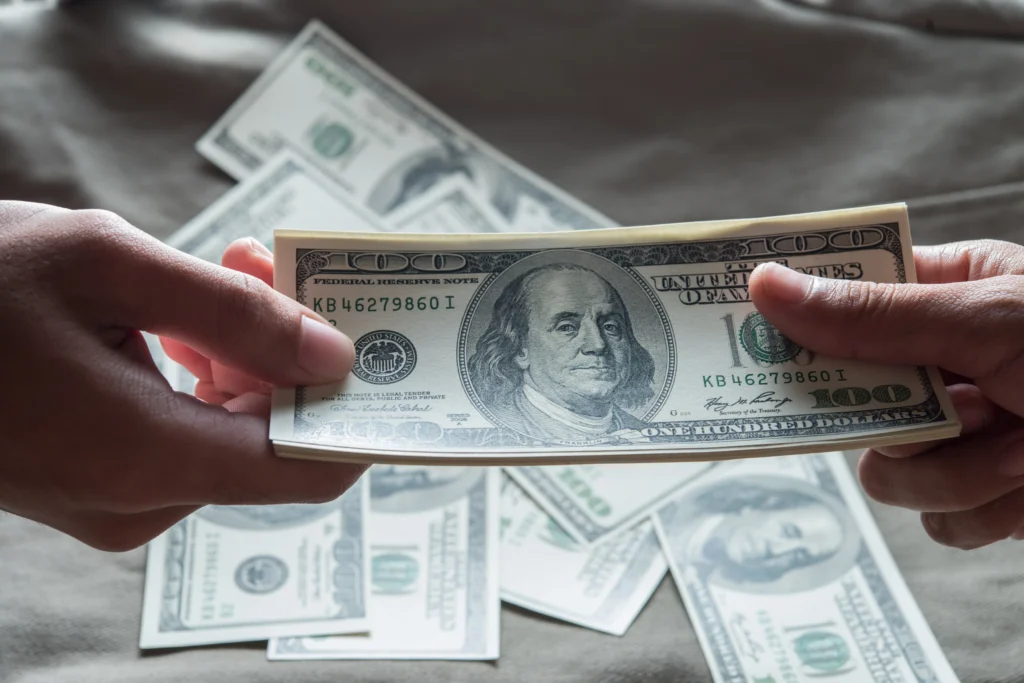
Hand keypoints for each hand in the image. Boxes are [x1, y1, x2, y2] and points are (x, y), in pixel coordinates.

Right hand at [0, 201, 364, 551]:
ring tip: (221, 274)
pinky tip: (179, 317)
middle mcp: (137, 499)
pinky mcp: (95, 483)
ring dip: (243, 355)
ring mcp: (113, 500)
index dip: (359, 413)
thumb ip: (238, 314)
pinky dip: (201, 376)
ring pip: (227, 434)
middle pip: (270, 442)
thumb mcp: (110, 265)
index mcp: (144, 455)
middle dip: (288, 354)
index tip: (384, 349)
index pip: (308, 470)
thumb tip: (336, 356)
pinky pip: (182, 435)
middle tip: (269, 268)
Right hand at [750, 239, 1023, 549]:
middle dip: (904, 422)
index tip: (743, 322)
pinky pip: (936, 524)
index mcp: (949, 294)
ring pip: (888, 473)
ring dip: (959, 473)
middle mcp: (947, 366)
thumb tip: (768, 287)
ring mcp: (964, 435)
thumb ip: (875, 316)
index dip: (795, 313)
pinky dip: (987, 513)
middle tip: (943, 410)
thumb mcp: (991, 320)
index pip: (843, 297)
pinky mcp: (986, 499)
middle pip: (850, 399)